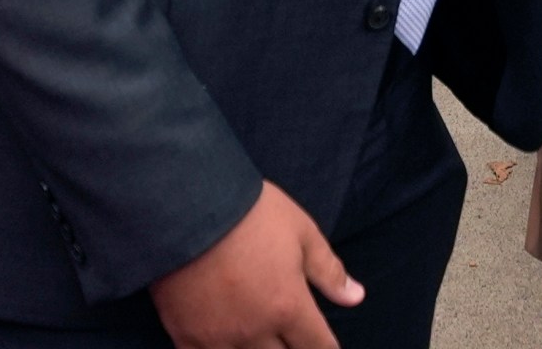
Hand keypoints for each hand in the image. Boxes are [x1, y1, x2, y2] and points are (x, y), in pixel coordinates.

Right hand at [150, 182, 361, 348]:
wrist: (185, 206)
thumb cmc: (250, 213)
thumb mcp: (302, 233)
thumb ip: (329, 271)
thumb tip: (356, 297)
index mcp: (288, 307)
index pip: (318, 347)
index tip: (324, 346)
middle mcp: (256, 331)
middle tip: (290, 337)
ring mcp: (219, 337)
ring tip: (260, 340)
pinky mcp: (185, 336)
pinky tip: (226, 345)